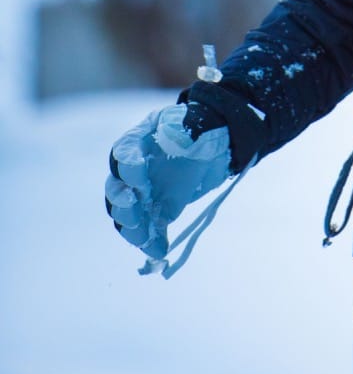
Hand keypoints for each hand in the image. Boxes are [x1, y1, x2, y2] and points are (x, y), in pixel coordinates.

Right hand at [105, 105, 231, 261]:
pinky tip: (160, 251)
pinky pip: (149, 229)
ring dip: (133, 228)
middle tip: (135, 206)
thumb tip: (179, 139)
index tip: (140, 177)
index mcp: (138, 143)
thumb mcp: (191, 122)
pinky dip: (152, 242)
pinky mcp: (158, 210)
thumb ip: (182, 131)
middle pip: (115, 190)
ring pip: (126, 215)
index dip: (128, 168)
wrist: (215, 144)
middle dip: (122, 202)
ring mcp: (144, 193)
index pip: (122, 155)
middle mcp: (133, 171)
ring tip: (145, 238)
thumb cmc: (198, 127)